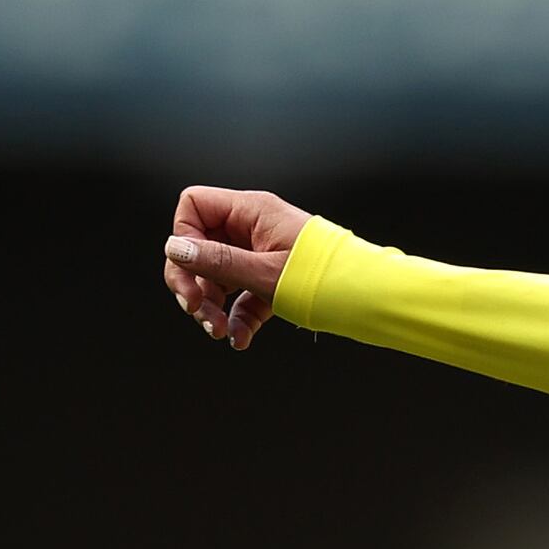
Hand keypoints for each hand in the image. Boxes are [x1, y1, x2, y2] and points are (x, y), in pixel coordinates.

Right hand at [161, 185, 314, 349]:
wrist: (372, 300)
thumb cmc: (327, 279)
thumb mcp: (266, 274)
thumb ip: (218, 262)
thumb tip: (176, 249)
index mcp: (251, 212)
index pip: (194, 207)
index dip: (184, 237)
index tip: (191, 270)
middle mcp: (253, 228)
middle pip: (200, 246)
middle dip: (193, 281)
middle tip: (196, 310)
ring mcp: (263, 255)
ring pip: (219, 276)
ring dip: (212, 306)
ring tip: (220, 332)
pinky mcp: (274, 282)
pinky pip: (243, 297)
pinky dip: (238, 318)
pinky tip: (240, 341)